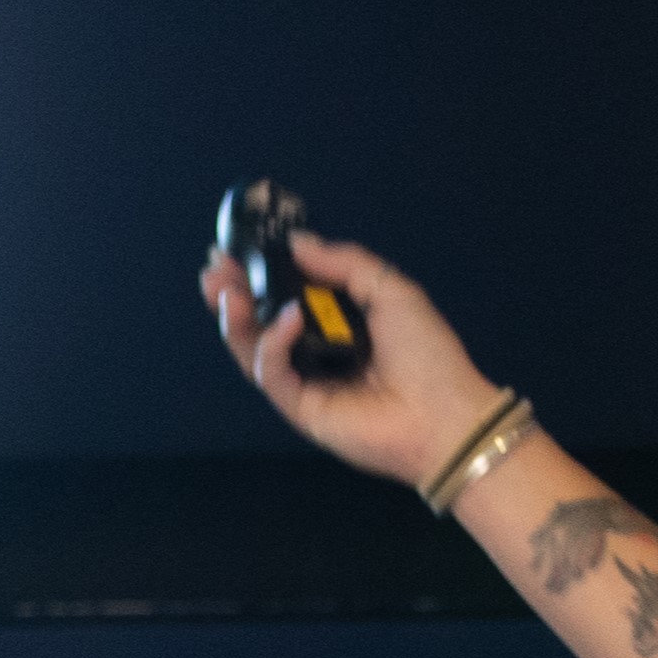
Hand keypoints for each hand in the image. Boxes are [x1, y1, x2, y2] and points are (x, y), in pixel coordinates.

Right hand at [200, 228, 505, 492]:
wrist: (443, 415)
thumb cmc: (426, 353)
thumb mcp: (390, 290)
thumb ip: (345, 263)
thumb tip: (297, 242)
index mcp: (338, 322)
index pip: (287, 295)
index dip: (259, 274)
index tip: (235, 251)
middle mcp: (316, 351)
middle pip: (260, 322)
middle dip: (232, 295)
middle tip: (214, 270)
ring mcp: (305, 381)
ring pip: (254, 348)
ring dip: (236, 318)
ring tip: (227, 292)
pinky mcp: (299, 407)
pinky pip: (272, 371)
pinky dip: (273, 343)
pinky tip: (288, 318)